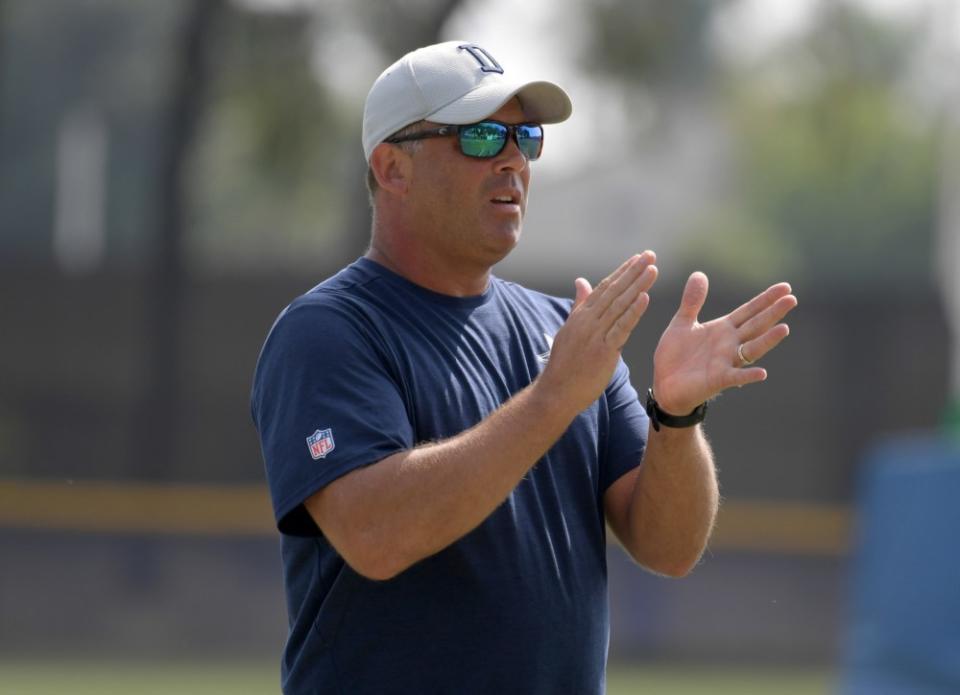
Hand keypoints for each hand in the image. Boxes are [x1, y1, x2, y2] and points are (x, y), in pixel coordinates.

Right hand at [540, 251, 658, 412]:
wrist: (556, 392)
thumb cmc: (564, 364)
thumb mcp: (569, 330)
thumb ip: (579, 306)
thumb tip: (581, 281)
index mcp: (581, 316)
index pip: (605, 288)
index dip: (622, 272)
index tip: (638, 258)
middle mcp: (587, 321)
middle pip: (614, 291)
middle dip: (633, 272)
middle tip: (650, 254)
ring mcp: (595, 335)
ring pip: (620, 305)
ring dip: (638, 286)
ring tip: (653, 269)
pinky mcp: (603, 350)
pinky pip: (621, 328)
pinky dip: (633, 312)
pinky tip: (645, 298)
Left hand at [652, 272, 796, 415]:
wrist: (663, 384)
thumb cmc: (675, 356)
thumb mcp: (682, 323)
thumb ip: (692, 301)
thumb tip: (699, 273)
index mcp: (723, 329)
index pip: (749, 311)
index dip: (766, 300)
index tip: (785, 287)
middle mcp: (730, 344)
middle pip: (756, 326)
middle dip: (773, 313)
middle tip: (792, 299)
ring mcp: (726, 362)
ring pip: (751, 349)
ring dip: (767, 340)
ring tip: (783, 328)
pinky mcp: (718, 379)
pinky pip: (736, 377)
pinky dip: (749, 375)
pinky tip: (762, 373)